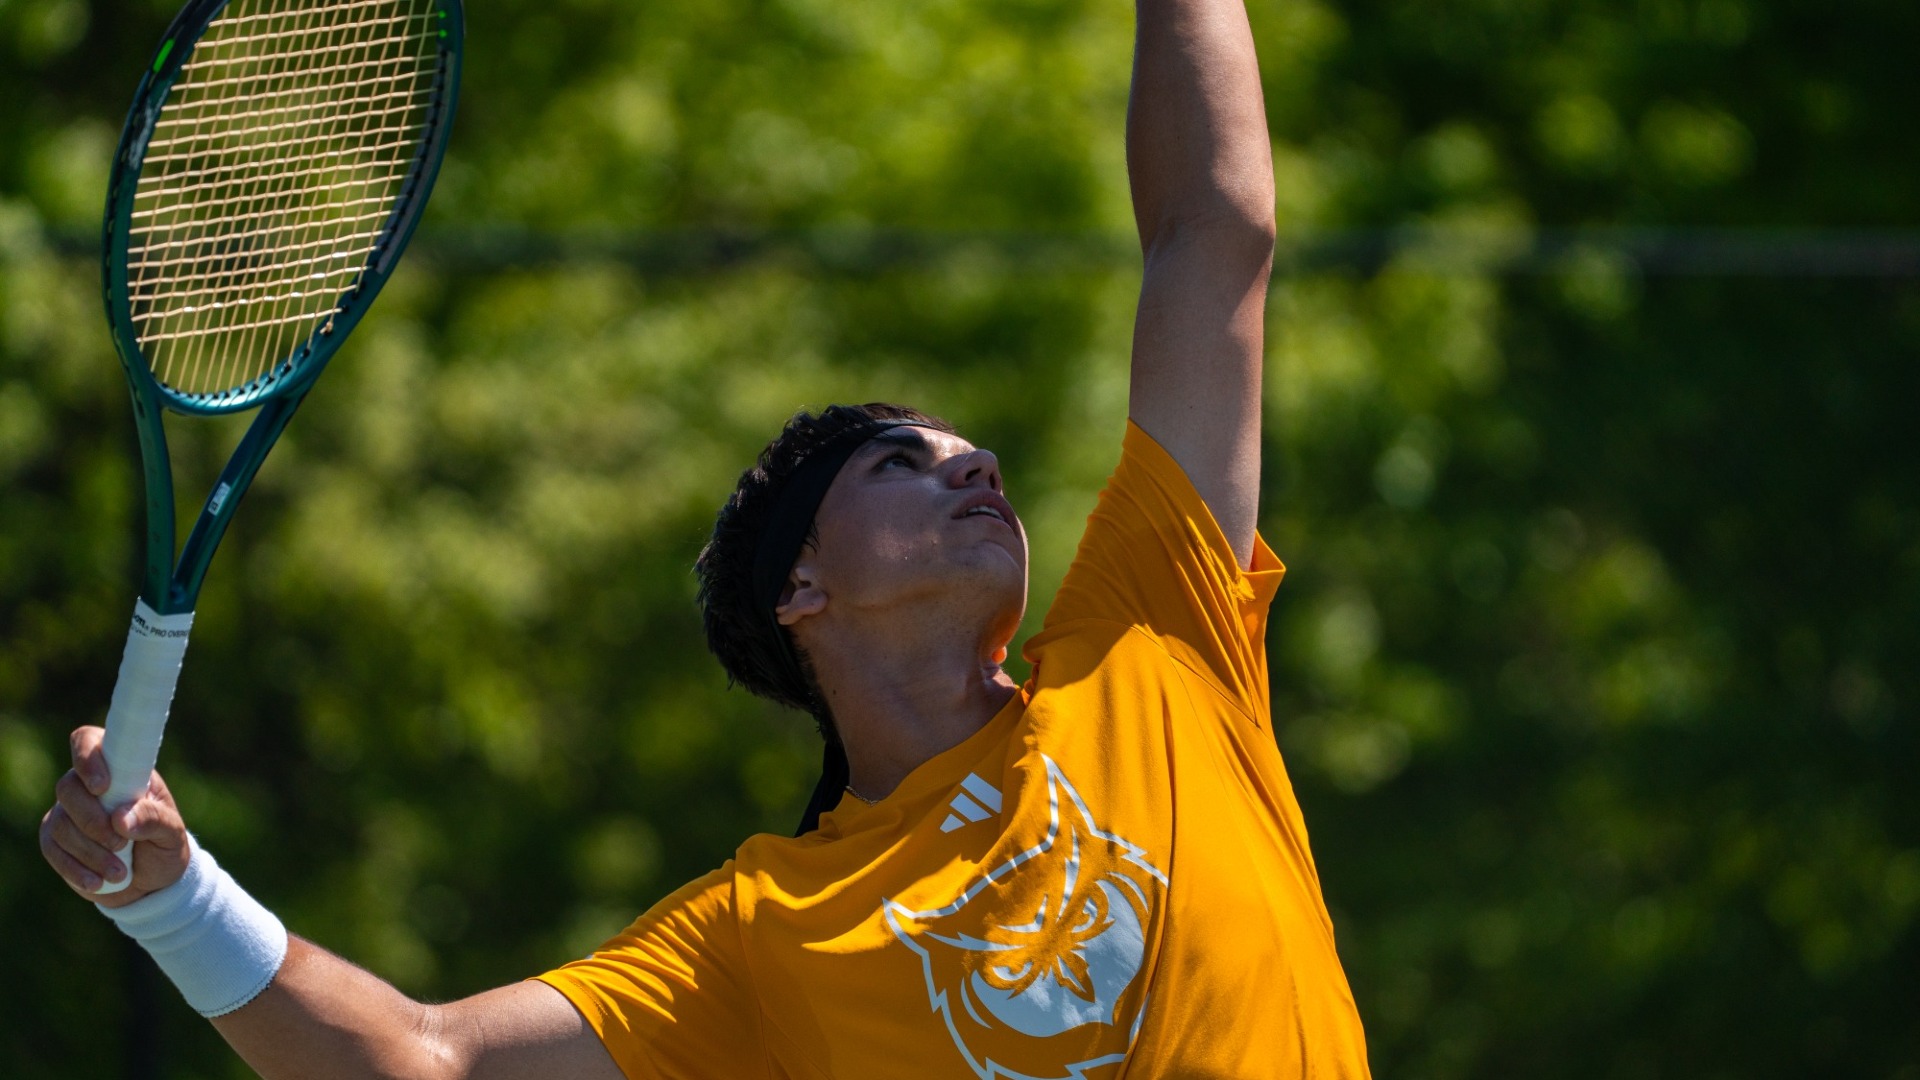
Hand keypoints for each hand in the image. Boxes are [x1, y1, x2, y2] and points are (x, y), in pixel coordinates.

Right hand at [40, 725, 190, 907]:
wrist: (152, 883)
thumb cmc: (165, 846)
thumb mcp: (173, 833)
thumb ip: (153, 819)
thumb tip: (121, 818)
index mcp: (122, 770)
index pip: (89, 741)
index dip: (88, 757)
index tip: (102, 786)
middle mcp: (89, 786)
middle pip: (68, 787)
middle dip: (93, 820)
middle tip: (122, 843)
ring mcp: (68, 812)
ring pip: (61, 823)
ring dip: (90, 851)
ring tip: (120, 872)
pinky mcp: (55, 840)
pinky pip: (52, 849)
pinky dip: (75, 868)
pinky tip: (97, 882)